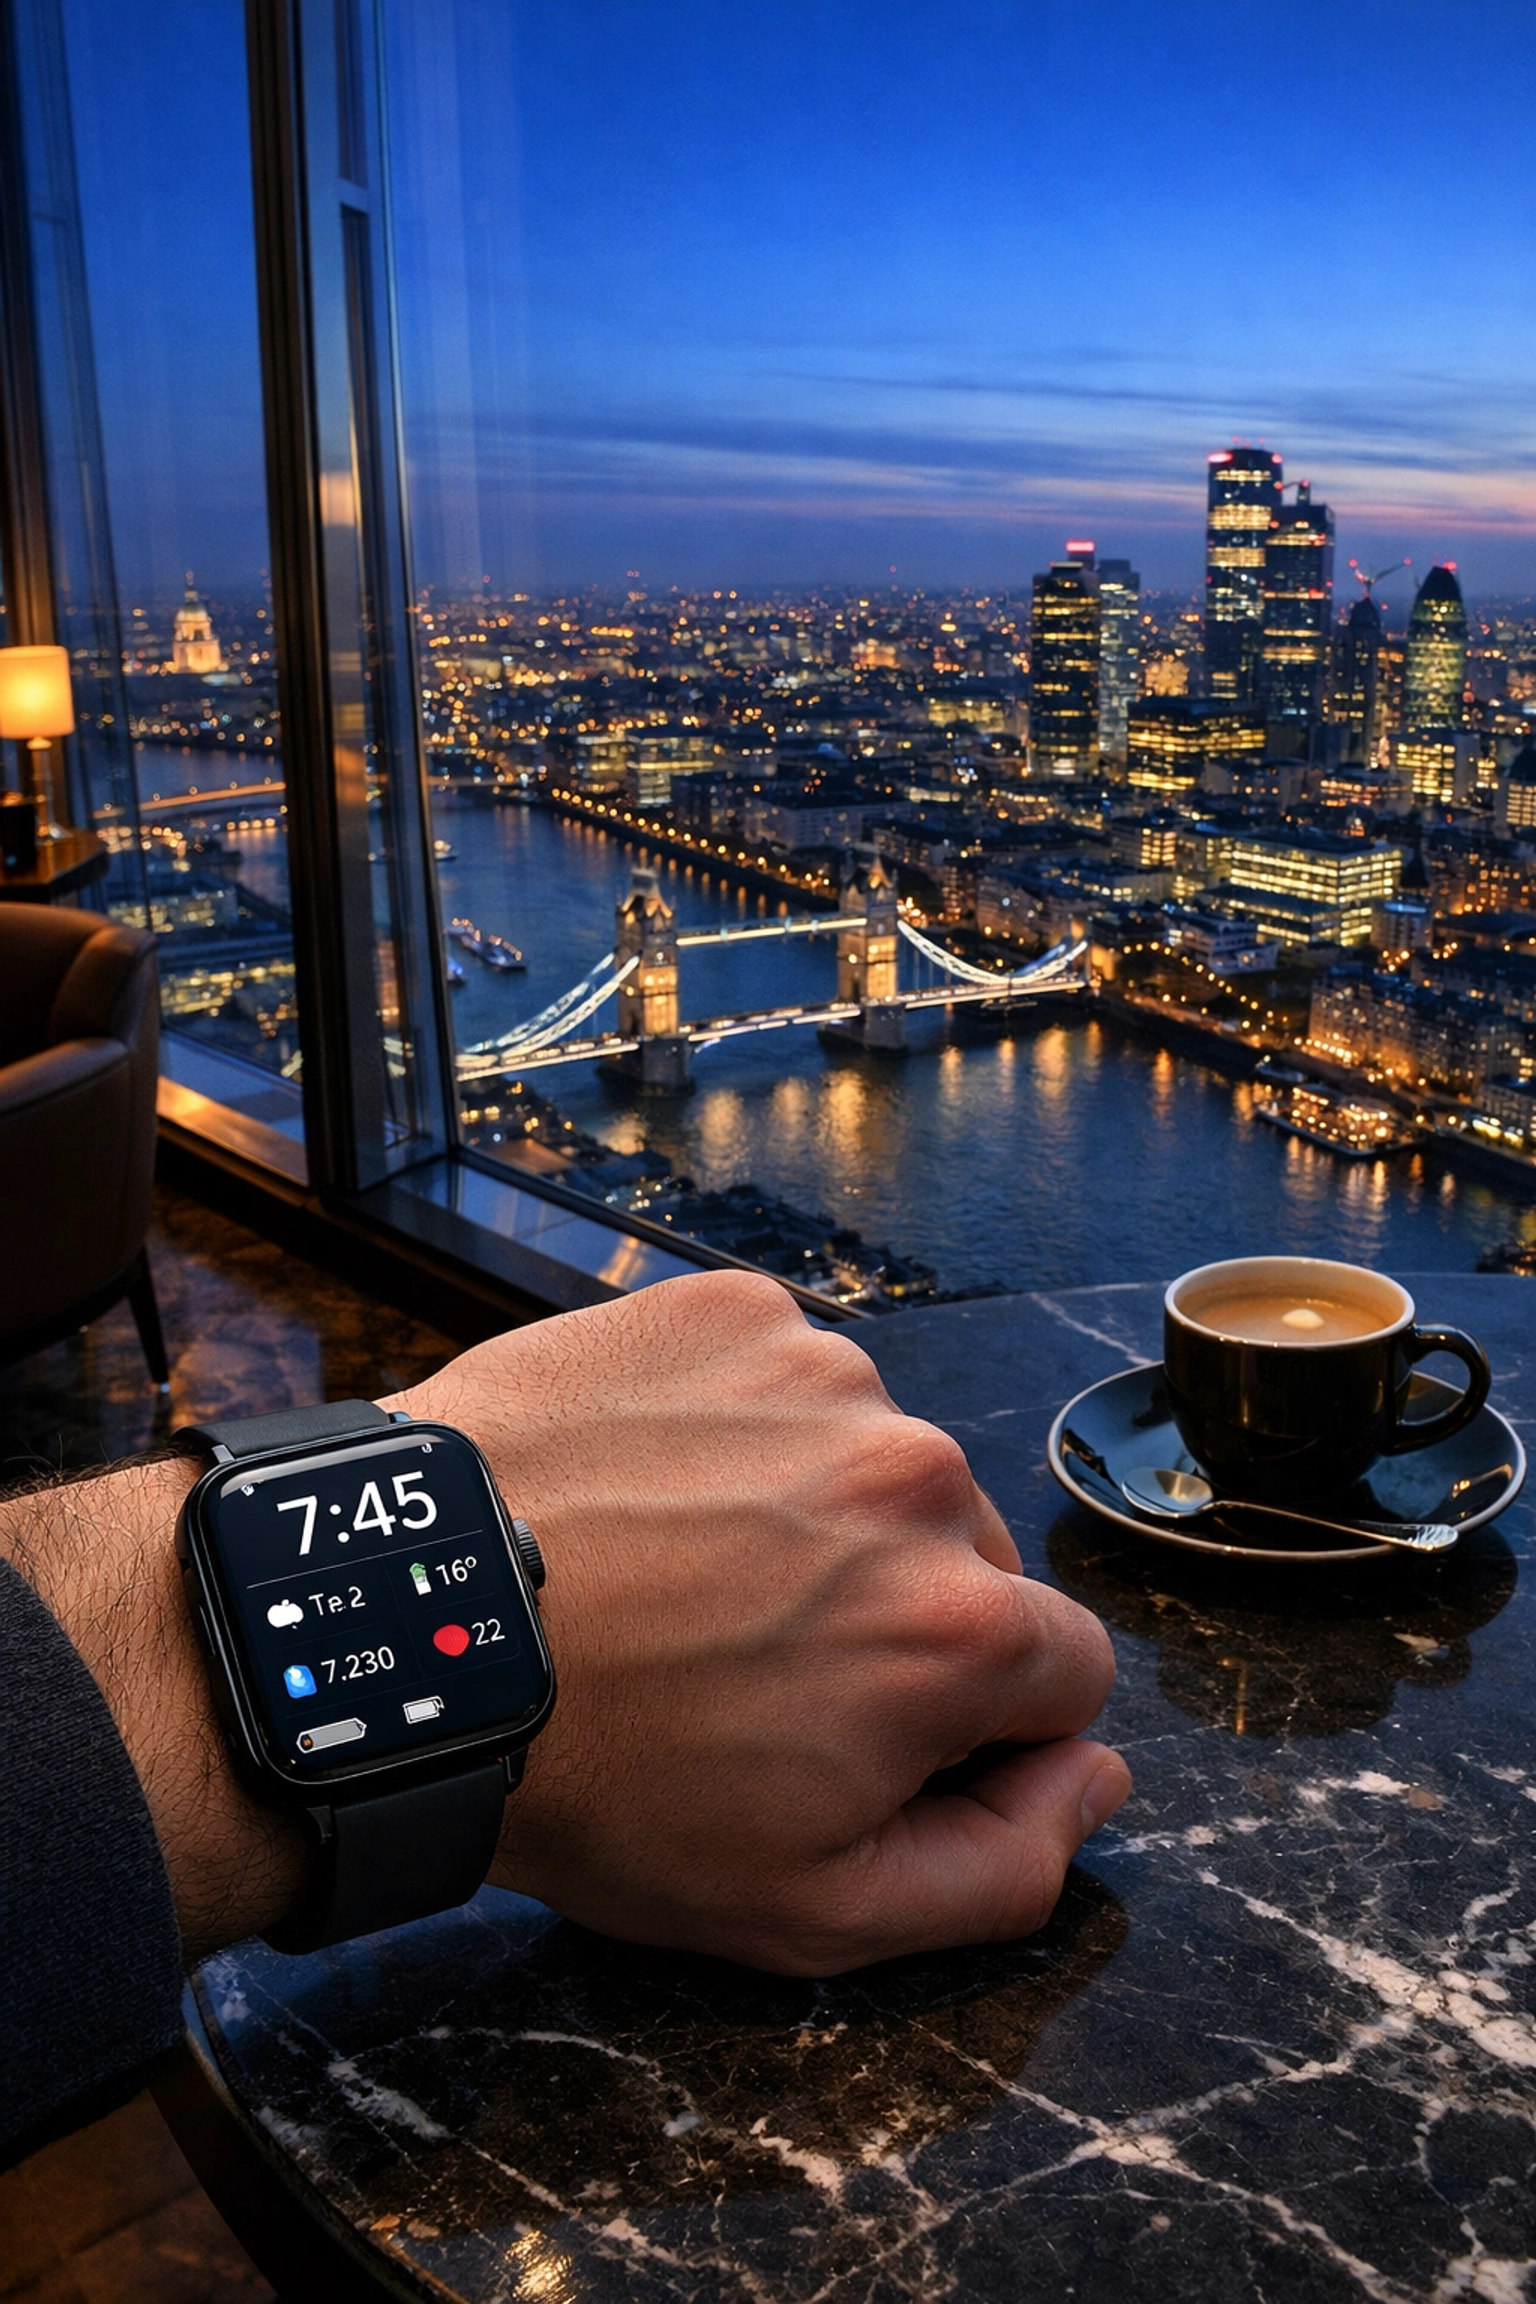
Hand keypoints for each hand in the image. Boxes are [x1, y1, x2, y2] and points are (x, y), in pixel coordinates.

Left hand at [390, 1271, 1127, 1974]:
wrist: (407, 1627)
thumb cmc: (598, 1780)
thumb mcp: (811, 1911)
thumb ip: (1001, 1869)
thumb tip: (1095, 1775)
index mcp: (961, 1628)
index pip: (1065, 1669)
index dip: (978, 1723)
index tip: (869, 1733)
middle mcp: (917, 1475)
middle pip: (968, 1559)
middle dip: (894, 1613)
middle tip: (749, 1661)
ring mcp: (822, 1377)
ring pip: (874, 1462)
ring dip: (813, 1513)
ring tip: (681, 1571)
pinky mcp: (732, 1314)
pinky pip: (785, 1380)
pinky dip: (738, 1428)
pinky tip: (650, 1487)